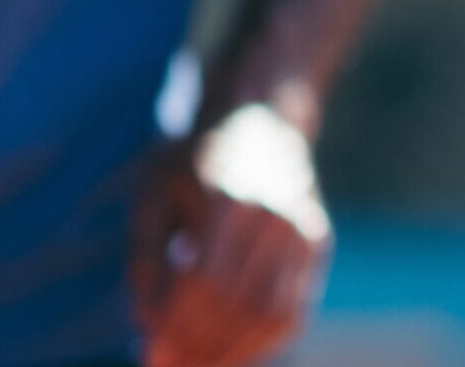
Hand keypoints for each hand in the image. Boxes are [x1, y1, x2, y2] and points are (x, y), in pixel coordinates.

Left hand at [130, 104, 332, 366]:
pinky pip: (293, 312)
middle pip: (235, 304)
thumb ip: (146, 261)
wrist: (262, 121)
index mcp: (229, 196)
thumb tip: (147, 325)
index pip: (203, 281)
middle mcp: (275, 215)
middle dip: (197, 347)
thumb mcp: (153, 197)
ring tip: (195, 364)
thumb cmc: (195, 162)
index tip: (149, 356)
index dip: (175, 325)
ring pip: (268, 316)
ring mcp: (304, 230)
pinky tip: (230, 352)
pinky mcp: (318, 244)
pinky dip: (261, 342)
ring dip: (229, 353)